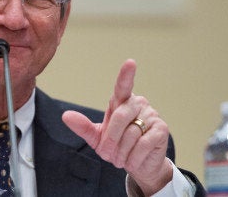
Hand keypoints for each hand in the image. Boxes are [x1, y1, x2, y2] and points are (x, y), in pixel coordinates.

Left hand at [62, 59, 172, 194]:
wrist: (137, 165)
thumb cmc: (116, 147)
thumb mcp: (96, 138)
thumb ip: (83, 126)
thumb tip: (65, 116)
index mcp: (120, 102)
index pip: (122, 86)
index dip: (126, 75)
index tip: (130, 63)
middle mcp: (137, 104)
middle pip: (120, 117)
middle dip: (110, 139)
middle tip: (107, 155)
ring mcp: (152, 115)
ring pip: (132, 133)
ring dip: (122, 152)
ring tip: (121, 158)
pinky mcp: (162, 130)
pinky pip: (144, 144)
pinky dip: (134, 157)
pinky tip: (133, 161)